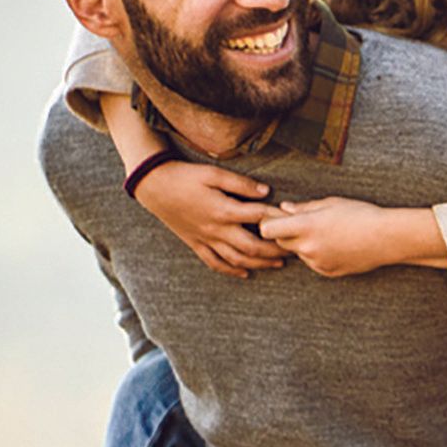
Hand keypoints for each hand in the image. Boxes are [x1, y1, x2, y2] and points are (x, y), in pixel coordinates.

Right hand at [136, 163, 287, 278]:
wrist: (152, 185)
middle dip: (275, 251)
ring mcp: (205, 240)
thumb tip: (266, 192)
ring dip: (260, 264)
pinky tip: (246, 273)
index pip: (259, 218)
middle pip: (252, 247)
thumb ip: (240, 184)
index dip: (279, 220)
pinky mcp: (195, 244)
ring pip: (237, 259)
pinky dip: (232, 270)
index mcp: (223, 210)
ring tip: (278, 264)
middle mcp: (216, 230)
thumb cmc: (185, 176)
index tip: (294, 222)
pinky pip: (215, 263)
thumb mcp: (213, 173)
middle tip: (294, 250)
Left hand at [259, 197, 411, 276]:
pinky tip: (336, 245)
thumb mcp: (331, 204)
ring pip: (298, 252)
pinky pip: (313, 262)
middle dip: (285, 233)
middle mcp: (308, 247)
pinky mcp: (327, 272)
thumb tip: (284, 208)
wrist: (387, 238)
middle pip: (280, 242)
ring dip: (304, 244)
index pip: (267, 229)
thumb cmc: (362, 215)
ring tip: (327, 234)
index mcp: (306, 226)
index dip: (269, 223)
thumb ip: (303, 208)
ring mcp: (317, 262)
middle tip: (303, 223)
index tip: (277, 218)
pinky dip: (318, 254)